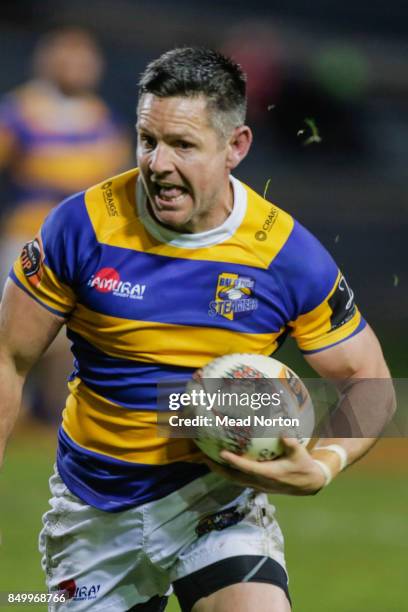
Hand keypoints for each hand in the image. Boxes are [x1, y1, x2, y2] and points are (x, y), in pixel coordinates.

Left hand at [204, 438, 326, 495]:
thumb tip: (283, 432)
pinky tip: (223, 464)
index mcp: (269, 474)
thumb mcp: (300, 453)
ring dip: (221, 472)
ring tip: (208, 461)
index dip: (234, 462)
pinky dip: (229, 473)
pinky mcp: (258, 485)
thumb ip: (292, 443)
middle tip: (204, 458)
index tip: (222, 454)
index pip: (248, 468)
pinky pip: (239, 479)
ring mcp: (258, 485)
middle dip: (218, 469)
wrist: (309, 484)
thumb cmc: (303, 466)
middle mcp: (261, 482)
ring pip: (235, 480)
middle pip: (234, 477)